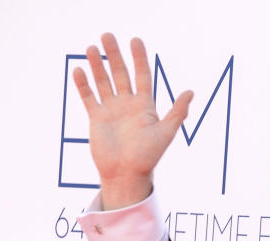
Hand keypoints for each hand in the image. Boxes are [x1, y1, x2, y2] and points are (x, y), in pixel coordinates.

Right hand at [72, 34, 193, 209]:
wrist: (127, 175)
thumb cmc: (148, 156)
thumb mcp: (166, 133)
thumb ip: (177, 112)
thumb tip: (190, 92)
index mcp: (145, 106)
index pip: (142, 76)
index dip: (139, 58)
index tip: (135, 40)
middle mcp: (128, 104)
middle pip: (120, 74)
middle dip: (114, 55)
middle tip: (107, 35)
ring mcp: (111, 110)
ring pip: (103, 82)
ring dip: (97, 65)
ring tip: (91, 48)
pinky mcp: (97, 118)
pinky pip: (89, 97)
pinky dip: (83, 84)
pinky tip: (79, 70)